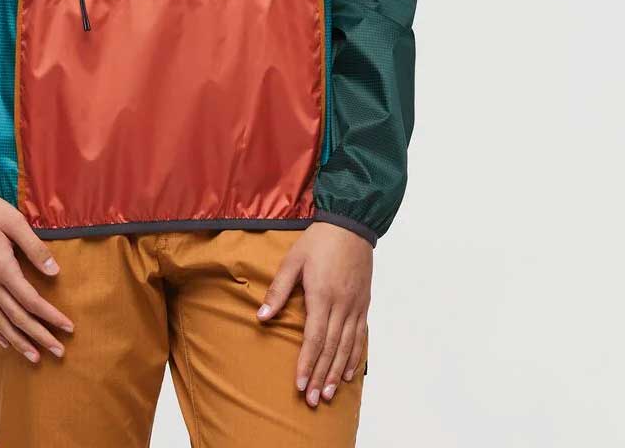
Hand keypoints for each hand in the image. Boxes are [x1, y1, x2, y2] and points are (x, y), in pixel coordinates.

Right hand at [0, 191, 74, 363]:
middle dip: (39, 336)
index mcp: (2, 269)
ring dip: (18, 342)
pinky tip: (4, 342)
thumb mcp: (14, 221)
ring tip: (34, 357)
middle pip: (17, 318)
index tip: (68, 328)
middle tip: (59, 352)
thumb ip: (35, 248)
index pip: (31, 301)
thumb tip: (54, 272)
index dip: (50, 317)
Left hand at [256, 221, 371, 405]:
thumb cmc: (318, 241)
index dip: (307, 363)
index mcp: (321, 295)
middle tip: (313, 400)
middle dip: (321, 376)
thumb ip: (278, 290)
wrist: (350, 225)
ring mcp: (355, 306)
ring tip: (329, 394)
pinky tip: (349, 373)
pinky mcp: (363, 304)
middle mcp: (341, 305)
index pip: (314, 338)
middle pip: (331, 348)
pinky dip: (355, 357)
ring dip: (337, 372)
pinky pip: (361, 336)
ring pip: (347, 347)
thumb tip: (261, 316)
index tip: (300, 384)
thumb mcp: (293, 261)